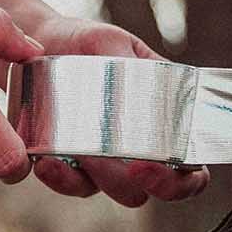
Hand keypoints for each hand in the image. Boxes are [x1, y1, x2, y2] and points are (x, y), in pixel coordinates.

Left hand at [26, 16, 209, 207]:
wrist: (42, 43)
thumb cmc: (87, 44)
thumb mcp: (110, 42)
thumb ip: (128, 62)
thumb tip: (145, 84)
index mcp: (162, 123)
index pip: (189, 170)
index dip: (183, 181)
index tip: (162, 165)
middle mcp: (133, 152)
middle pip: (146, 189)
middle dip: (140, 184)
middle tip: (133, 165)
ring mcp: (98, 163)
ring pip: (106, 189)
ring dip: (98, 177)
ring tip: (83, 152)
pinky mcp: (64, 165)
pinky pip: (67, 184)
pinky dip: (60, 177)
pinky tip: (48, 161)